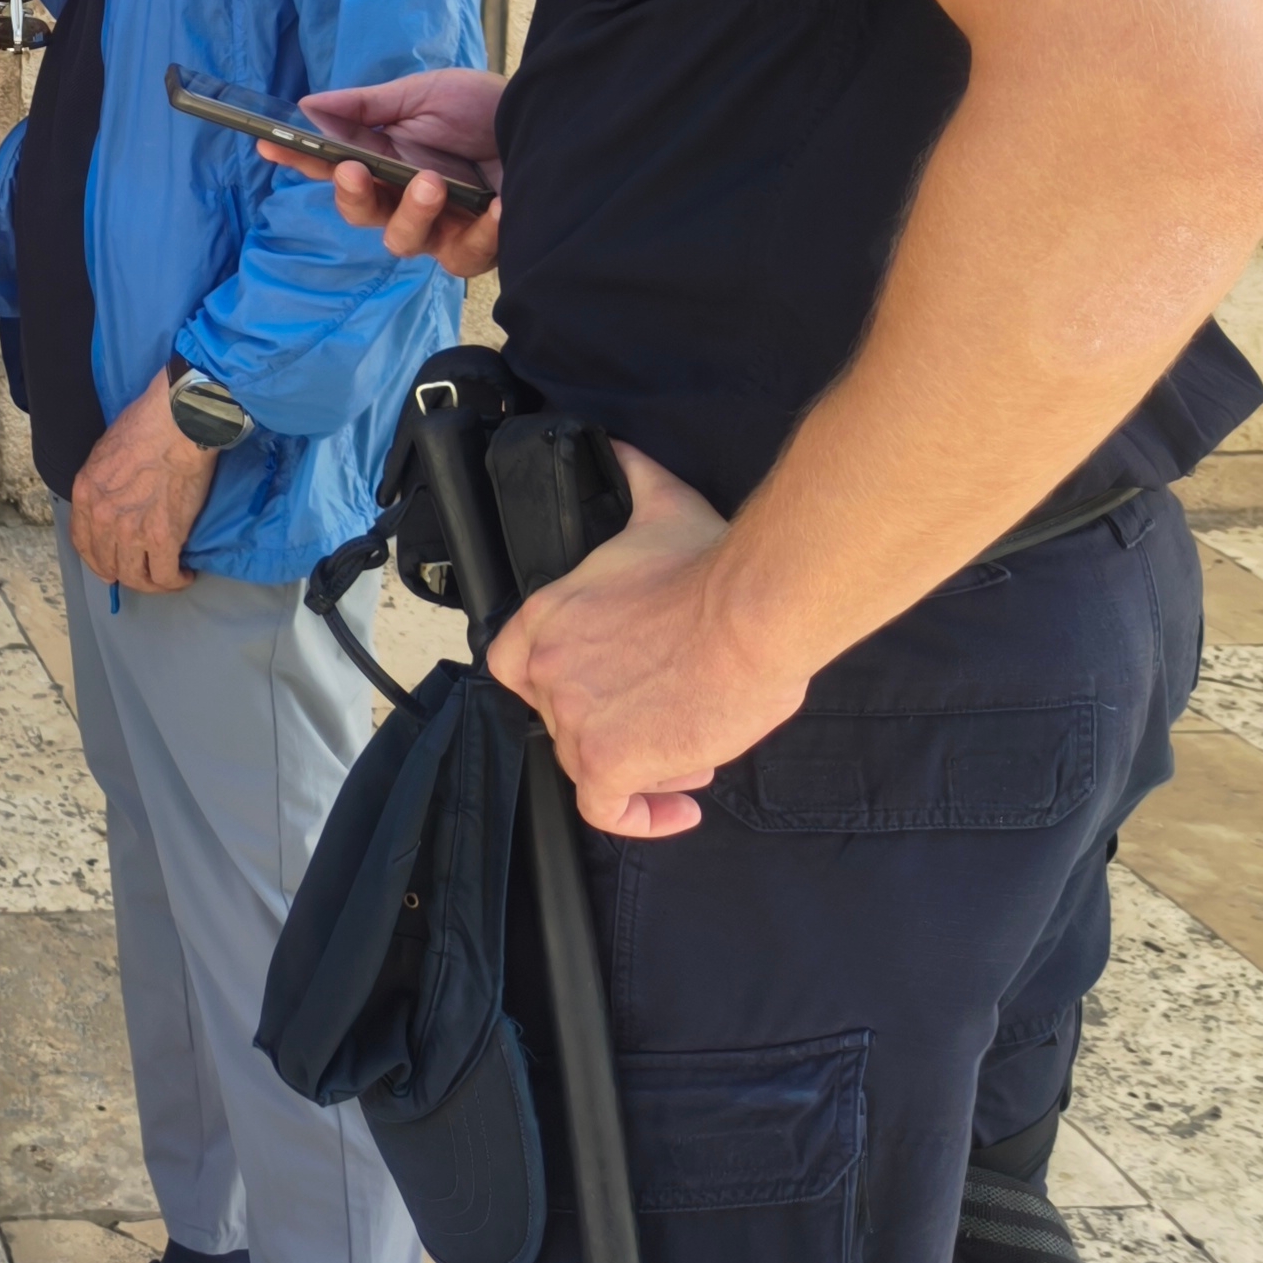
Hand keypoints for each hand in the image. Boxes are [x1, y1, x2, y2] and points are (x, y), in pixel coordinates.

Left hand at [67, 370, 215, 594]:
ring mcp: (131, 531)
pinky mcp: (163, 538)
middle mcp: (102, 517)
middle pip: (108, 565)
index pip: (82, 543)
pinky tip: (184, 575)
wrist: (177, 424)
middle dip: (126, 574)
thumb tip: (114, 503)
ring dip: (152, 583)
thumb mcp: (104, 454)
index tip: (110, 567)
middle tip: (143, 572)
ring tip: (166, 576)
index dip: (97, 561)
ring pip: (136, 578)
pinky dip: (176, 581)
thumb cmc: (147, 427)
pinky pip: (165, 576)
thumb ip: (103, 485)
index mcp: (85, 493)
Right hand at [270, 68, 506, 280]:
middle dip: (353, 196)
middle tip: (357, 170)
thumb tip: (307, 107)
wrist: (550, 119)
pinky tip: (493, 204)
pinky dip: (480, 231)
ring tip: (432, 183)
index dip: (299, 159)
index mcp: (384, 163)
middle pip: (362, 214)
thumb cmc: (482, 108)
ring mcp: (442, 227)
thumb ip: (367, 107)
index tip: (270, 145)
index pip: (332, 167)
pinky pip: (467, 255)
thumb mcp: (421, 95)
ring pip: (405, 242)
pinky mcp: (481, 246)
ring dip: (413, 214)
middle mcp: (405, 200)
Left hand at [485, 443, 801, 838]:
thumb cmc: (711, 567)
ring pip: (594, 763)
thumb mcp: (657, 505)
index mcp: (546, 617)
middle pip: (566, 719)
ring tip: (694, 740)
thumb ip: (631, 477)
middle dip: (621, 721)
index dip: (558, 686)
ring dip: (646, 761)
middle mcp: (546, 669)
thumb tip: (621, 448)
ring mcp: (572, 718)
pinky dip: (643, 815)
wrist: (748, 613)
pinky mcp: (609, 762)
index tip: (602, 691)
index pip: (514, 667)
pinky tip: (681, 806)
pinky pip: (609, 809)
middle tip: (671, 711)